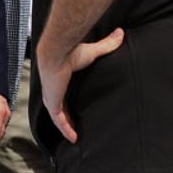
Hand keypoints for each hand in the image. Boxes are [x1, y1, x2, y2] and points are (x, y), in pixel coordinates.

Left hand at [36, 27, 123, 143]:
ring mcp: (52, 98)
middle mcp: (54, 90)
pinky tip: (74, 139)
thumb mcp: (93, 51)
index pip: (65, 93)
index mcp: (61, 79)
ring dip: (66, 127)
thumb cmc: (71, 51)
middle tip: (77, 127)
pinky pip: (59, 122)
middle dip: (67, 118)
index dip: (70, 102)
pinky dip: (65, 130)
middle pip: (60, 108)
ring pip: (58, 118)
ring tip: (76, 138)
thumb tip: (120, 33)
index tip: (77, 109)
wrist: (57, 53)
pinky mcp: (53, 104)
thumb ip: (107, 44)